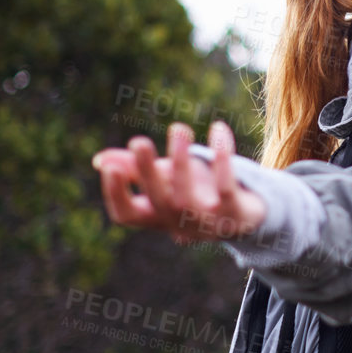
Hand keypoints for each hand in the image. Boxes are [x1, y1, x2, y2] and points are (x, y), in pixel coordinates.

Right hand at [91, 119, 267, 244]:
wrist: (251, 215)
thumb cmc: (200, 193)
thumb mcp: (167, 180)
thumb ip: (136, 170)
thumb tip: (100, 160)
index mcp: (158, 218)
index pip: (127, 215)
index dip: (116, 195)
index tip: (108, 166)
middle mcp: (180, 225)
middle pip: (159, 203)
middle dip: (147, 172)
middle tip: (138, 141)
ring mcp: (209, 223)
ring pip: (188, 198)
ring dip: (181, 162)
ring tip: (179, 127)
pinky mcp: (236, 214)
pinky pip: (227, 186)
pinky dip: (223, 158)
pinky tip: (219, 129)